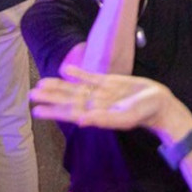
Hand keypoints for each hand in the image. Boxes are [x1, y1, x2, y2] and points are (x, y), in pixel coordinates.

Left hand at [31, 65, 183, 135]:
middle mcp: (95, 103)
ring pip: (75, 88)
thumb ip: (103, 120)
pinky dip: (78, 73)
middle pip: (68, 99)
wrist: (159, 103)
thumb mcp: (125, 118)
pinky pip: (90, 77)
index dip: (53, 111)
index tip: (37, 111)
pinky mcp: (111, 82)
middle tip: (32, 94)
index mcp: (96, 114)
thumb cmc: (144, 114)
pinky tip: (66, 69)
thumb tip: (80, 121)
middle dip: (50, 97)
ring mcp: (102, 92)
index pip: (69, 112)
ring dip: (59, 85)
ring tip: (42, 83)